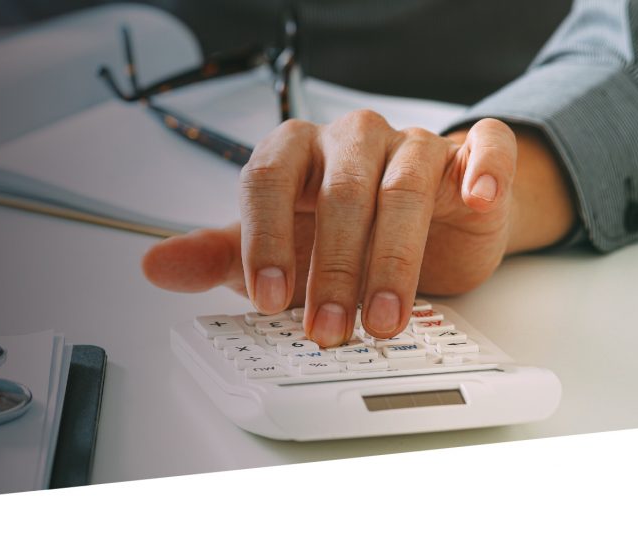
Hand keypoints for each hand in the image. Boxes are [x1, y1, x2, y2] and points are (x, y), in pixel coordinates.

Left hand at [143, 111, 574, 347]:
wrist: (413, 225)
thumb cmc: (332, 233)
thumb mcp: (272, 250)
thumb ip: (217, 256)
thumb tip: (154, 266)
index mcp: (292, 153)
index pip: (266, 180)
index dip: (265, 240)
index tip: (269, 300)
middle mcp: (348, 142)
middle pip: (338, 192)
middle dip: (332, 270)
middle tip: (328, 331)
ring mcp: (409, 144)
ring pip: (402, 185)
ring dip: (392, 258)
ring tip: (383, 320)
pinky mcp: (466, 156)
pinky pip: (482, 147)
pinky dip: (481, 171)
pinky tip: (473, 201)